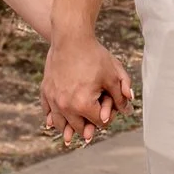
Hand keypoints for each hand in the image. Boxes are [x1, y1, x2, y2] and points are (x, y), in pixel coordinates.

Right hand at [40, 31, 133, 145]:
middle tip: (92, 129)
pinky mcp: (46, 91)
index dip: (108, 117)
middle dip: (88, 126)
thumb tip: (127, 110)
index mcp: (84, 105)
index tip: (109, 108)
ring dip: (67, 128)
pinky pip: (47, 111)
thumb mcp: (113, 75)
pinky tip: (52, 122)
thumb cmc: (94, 55)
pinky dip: (52, 117)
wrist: (71, 38)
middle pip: (79, 127)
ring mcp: (53, 99)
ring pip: (60, 123)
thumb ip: (121, 96)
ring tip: (70, 135)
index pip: (99, 122)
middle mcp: (65, 106)